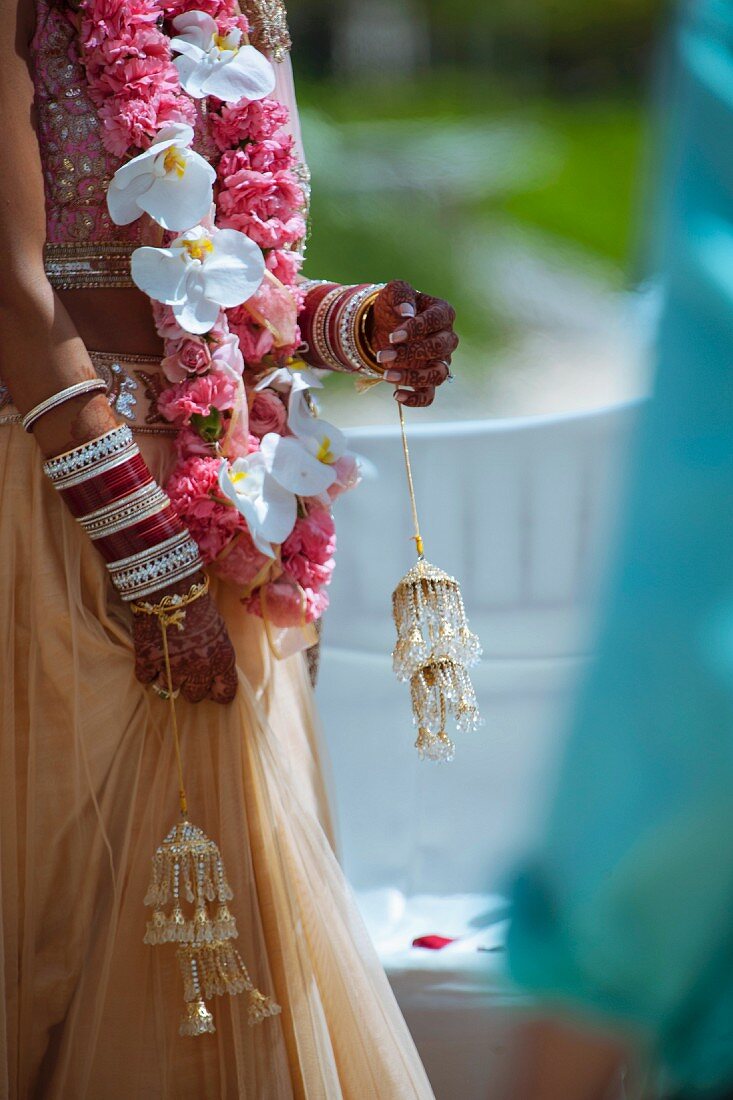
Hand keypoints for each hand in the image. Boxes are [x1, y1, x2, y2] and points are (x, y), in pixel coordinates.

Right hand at [132, 573, 237, 703]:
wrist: (170, 587)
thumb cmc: (199, 605)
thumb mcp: (219, 631)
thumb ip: (216, 655)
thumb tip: (213, 672)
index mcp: (222, 660)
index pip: (225, 693)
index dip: (217, 691)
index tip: (210, 688)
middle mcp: (199, 668)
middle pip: (194, 695)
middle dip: (189, 685)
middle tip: (184, 669)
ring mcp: (173, 667)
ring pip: (168, 690)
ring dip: (166, 677)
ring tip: (165, 659)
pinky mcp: (148, 661)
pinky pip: (145, 678)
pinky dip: (146, 669)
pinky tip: (150, 654)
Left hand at [371, 280, 457, 406]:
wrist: (386, 325)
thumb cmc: (395, 306)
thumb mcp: (394, 292)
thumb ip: (402, 296)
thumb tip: (406, 313)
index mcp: (443, 313)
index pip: (436, 321)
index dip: (416, 329)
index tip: (393, 336)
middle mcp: (447, 338)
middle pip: (439, 348)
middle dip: (411, 353)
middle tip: (384, 355)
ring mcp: (440, 361)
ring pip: (437, 374)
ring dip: (413, 377)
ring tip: (387, 376)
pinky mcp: (428, 380)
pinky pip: (429, 396)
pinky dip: (416, 400)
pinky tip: (396, 396)